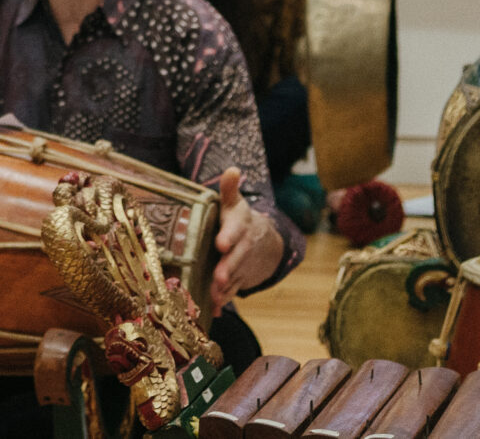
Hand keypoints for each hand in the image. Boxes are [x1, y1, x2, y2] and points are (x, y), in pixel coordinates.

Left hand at [208, 166, 284, 311]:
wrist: (265, 242)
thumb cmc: (239, 219)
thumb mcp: (235, 203)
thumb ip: (230, 189)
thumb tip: (232, 170)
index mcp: (240, 226)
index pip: (235, 230)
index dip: (229, 236)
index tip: (221, 243)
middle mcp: (243, 247)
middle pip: (236, 258)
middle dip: (228, 268)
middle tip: (218, 277)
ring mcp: (242, 266)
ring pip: (235, 278)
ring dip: (225, 288)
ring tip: (214, 296)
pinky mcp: (240, 280)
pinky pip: (233, 291)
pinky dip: (224, 301)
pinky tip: (215, 310)